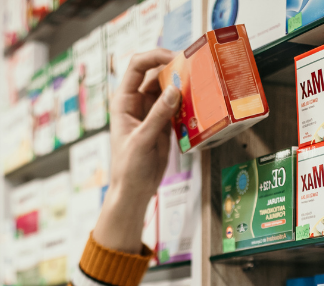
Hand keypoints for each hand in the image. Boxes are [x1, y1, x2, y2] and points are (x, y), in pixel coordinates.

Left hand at [92, 48, 180, 252]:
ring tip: (200, 81)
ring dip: (182, 85)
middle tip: (194, 67)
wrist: (134, 190)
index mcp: (123, 101)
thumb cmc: (128, 168)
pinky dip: (187, 101)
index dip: (155, 56)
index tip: (175, 57)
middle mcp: (136, 102)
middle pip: (155, 73)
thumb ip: (158, 115)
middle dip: (173, 68)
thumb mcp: (142, 140)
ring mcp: (151, 111)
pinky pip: (177, 105)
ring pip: (168, 88)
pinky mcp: (163, 122)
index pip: (137, 66)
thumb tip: (173, 90)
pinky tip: (198, 100)